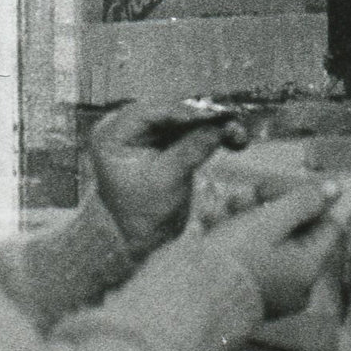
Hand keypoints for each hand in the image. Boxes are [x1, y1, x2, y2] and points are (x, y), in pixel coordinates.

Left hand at [89, 98, 248, 257]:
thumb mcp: (167, 178)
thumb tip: (221, 126)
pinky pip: (188, 132)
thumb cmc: (143, 212)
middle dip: (201, 117)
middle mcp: (126, 127)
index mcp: (112, 134)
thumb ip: (192, 148)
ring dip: (211, 125)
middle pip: (168, 112)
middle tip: (230, 117)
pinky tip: (234, 139)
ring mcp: (145, 134)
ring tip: (237, 131)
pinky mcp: (163, 143)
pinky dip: (209, 135)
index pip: (149, 112)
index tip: (212, 113)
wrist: (142, 240)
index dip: (182, 110)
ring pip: (182, 121)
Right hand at [203, 177, 343, 319]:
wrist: (194, 298)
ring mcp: (274, 292)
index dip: (307, 201)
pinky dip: (236, 240)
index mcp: (310, 266)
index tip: (278, 190)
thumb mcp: (270, 220)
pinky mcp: (250, 296)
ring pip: (269, 243)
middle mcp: (298, 283)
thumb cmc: (236, 256)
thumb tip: (336, 189)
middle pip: (295, 233)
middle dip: (268, 207)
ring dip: (247, 218)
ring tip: (221, 209)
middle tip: (243, 195)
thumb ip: (303, 202)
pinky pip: (252, 260)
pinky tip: (213, 225)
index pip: (326, 224)